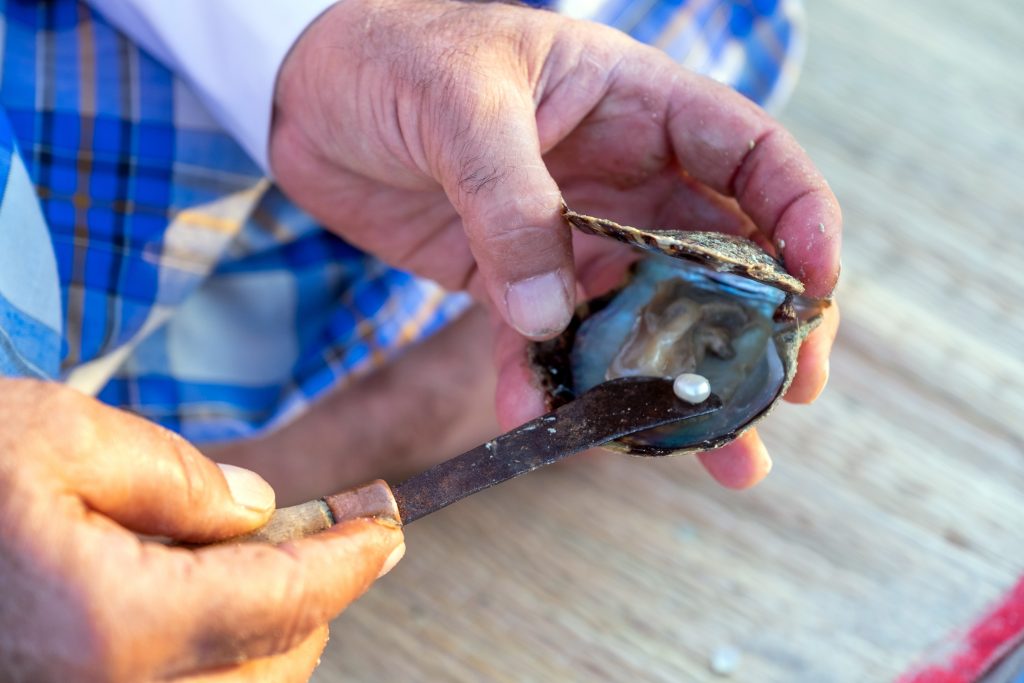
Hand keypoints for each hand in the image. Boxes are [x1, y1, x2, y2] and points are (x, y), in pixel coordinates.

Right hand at [0, 379, 403, 681]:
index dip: (354, 555)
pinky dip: (220, 657)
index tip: (387, 524)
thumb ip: (179, 476)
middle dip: (312, 590)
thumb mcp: (57, 436)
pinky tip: (187, 600)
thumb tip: (259, 512)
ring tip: (228, 558)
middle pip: (280, 659)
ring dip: (268, 628)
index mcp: (114, 626)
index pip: (288, 598)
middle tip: (306, 524)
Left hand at [270, 0, 840, 487]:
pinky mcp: (513, 279)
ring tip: (715, 455)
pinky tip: (548, 422)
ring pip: (644, 317)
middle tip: (786, 396)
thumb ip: (512, 203)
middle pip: (718, 260)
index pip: (751, 159)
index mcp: (638, 106)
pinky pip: (549, 342)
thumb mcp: (461, 103)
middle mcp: (620, 176)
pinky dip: (553, 386)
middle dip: (759, 331)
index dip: (799, 220)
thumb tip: (556, 315)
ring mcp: (570, 233)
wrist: (305, 90)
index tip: (819, 289)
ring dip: (674, 386)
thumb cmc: (393, 51)